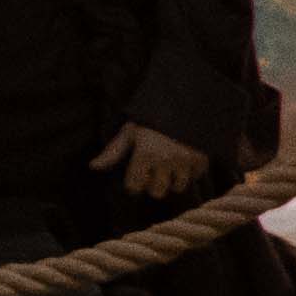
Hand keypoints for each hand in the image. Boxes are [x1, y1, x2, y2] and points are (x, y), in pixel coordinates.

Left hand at [88, 123, 209, 202]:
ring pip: (178, 188)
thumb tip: (93, 167)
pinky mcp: (202, 159)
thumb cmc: (152, 120)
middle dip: (154, 185)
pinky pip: (196, 177)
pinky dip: (191, 173)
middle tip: (154, 174)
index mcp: (145, 154)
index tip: (136, 176)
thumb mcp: (130, 132)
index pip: (134, 187)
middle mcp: (166, 160)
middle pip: (157, 192)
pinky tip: (186, 162)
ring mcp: (186, 161)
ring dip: (174, 181)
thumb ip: (113, 152)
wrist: (185, 104)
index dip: (133, 183)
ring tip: (171, 169)